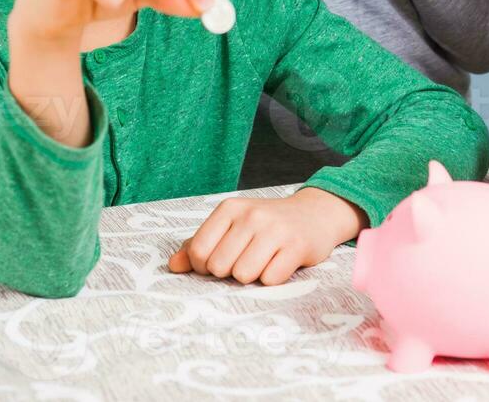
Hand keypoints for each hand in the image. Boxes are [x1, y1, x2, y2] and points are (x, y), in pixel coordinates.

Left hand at [167, 188, 364, 285]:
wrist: (315, 214)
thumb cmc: (266, 225)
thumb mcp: (232, 226)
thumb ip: (199, 245)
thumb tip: (173, 266)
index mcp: (230, 208)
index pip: (198, 252)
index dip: (205, 267)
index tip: (221, 260)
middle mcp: (251, 215)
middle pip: (219, 267)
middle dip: (230, 272)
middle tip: (247, 259)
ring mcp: (275, 229)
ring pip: (243, 275)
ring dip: (252, 276)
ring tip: (264, 260)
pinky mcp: (296, 246)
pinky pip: (270, 280)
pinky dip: (273, 278)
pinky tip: (280, 263)